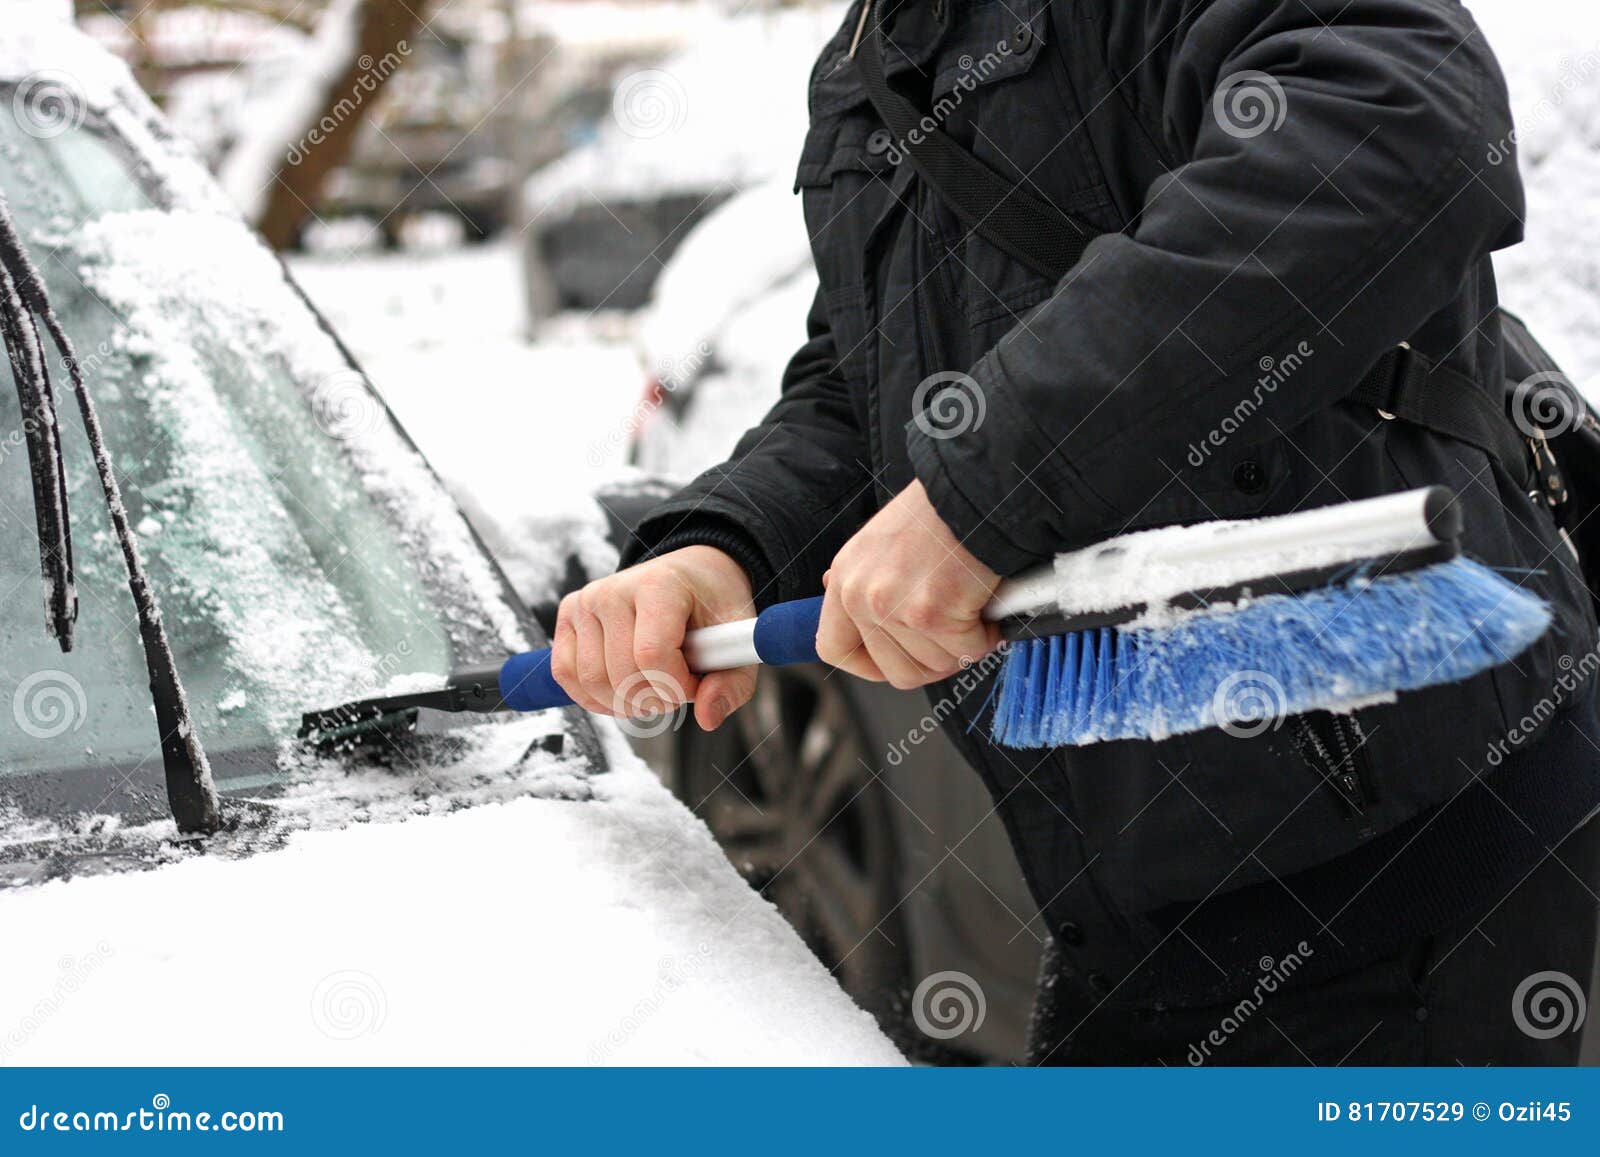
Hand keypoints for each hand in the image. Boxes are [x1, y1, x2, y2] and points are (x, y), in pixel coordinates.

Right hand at [551, 545, 756, 730]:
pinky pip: (566, 674)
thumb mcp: (737, 641)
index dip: (675, 686)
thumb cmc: (712, 609)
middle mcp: (613, 589)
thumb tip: (707, 719)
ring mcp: (585, 602)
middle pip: (621, 675)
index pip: (651, 656)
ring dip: (626, 703)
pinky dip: (595, 697)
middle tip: (676, 687)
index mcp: (659, 585)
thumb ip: (732, 683)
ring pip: (593, 682)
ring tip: (652, 687)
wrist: (690, 576)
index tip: (696, 681)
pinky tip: (622, 690)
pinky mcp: (568, 616)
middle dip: (655, 699)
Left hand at [816, 480, 1001, 688]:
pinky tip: (986, 607)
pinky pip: (965, 652)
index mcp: (845, 578)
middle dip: (932, 660)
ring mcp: (894, 608)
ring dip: (960, 645)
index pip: (834, 648)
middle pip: (894, 670)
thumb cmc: (937, 512)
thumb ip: (863, 577)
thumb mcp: (879, 540)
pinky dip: (985, 636)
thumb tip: (837, 591)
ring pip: (934, 665)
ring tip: (970, 608)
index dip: (867, 666)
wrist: (973, 491)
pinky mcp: (932, 615)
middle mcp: (861, 596)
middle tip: (954, 635)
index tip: (894, 663)